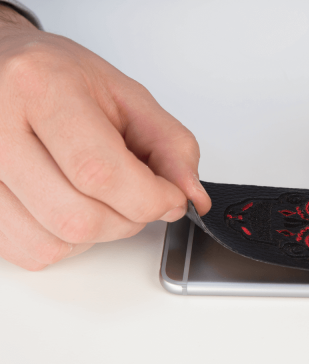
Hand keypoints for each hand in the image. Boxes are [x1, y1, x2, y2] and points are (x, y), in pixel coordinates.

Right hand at [0, 6, 210, 270]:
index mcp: (41, 88)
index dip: (149, 198)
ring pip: (54, 242)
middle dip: (128, 218)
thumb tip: (191, 196)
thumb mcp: (127, 97)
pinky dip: (66, 242)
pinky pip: (31, 252)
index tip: (171, 198)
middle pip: (77, 216)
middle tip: (138, 194)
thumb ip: (171, 146)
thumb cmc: (60, 79)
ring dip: (98, 232)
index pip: (99, 171)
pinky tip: (70, 205)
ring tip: (99, 195)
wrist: (3, 68)